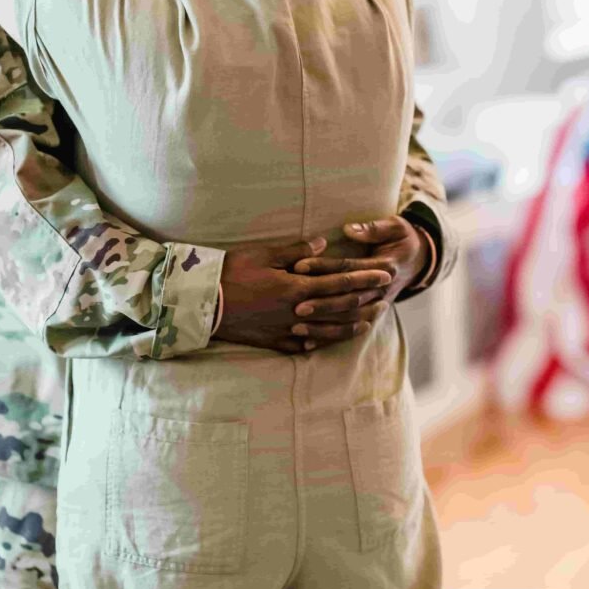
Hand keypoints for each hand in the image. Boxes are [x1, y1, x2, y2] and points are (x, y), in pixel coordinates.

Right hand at [213, 237, 392, 353]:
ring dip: (352, 325)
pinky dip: (321, 342)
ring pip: (328, 331)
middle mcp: (298, 312)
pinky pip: (304, 345)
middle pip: (341, 307)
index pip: (341, 282)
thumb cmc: (231, 273)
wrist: (202, 303)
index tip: (385, 273)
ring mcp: (287, 330)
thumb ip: (297, 250)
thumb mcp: (264, 254)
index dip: (365, 277)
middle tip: (386, 296)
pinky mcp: (274, 342)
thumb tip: (323, 243)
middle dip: (367, 300)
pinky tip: (331, 340)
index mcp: (297, 287)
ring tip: (369, 321)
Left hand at [290, 217, 430, 330]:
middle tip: (296, 307)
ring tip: (297, 327)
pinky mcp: (372, 314)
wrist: (420, 259)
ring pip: (348, 319)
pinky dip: (330, 338)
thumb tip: (349, 229)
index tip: (298, 266)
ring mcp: (377, 304)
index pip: (348, 268)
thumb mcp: (395, 226)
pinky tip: (309, 343)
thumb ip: (372, 229)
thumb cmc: (402, 238)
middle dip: (322, 304)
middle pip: (348, 299)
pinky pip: (350, 330)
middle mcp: (381, 289)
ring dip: (323, 326)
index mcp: (385, 267)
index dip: (323, 267)